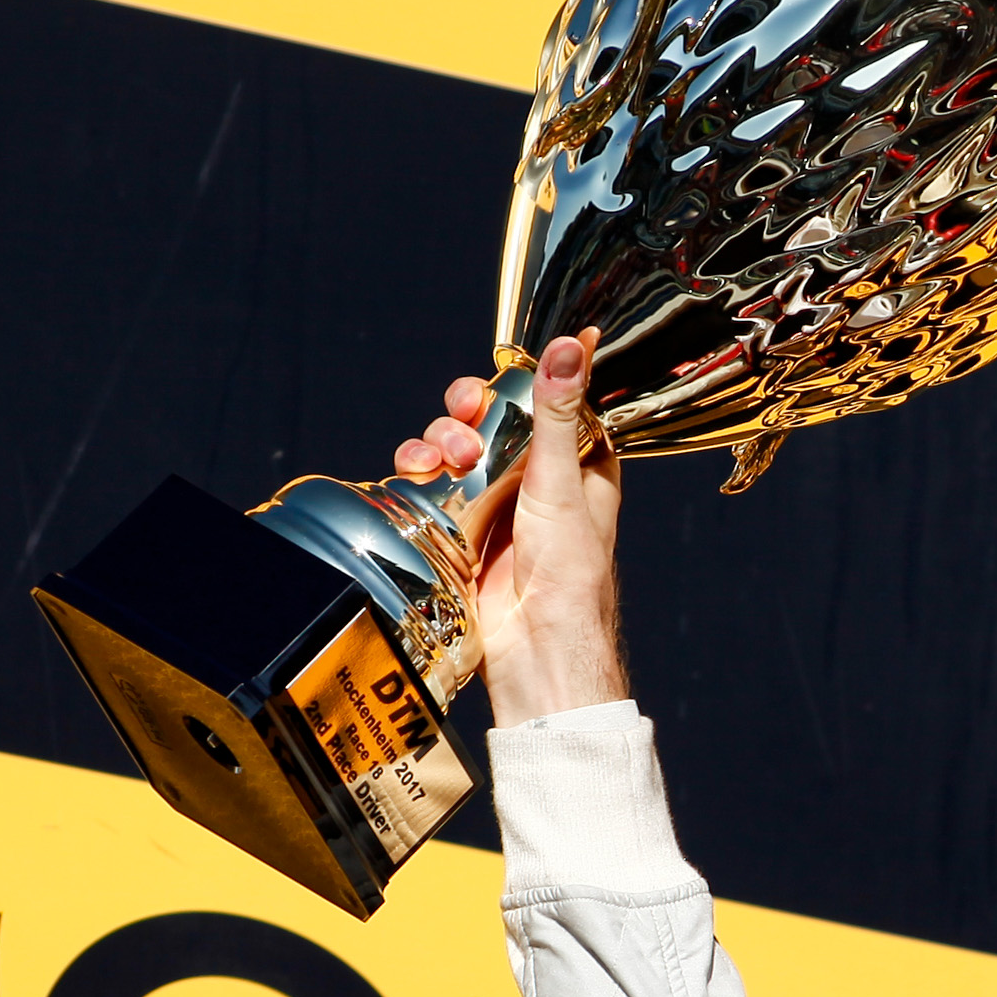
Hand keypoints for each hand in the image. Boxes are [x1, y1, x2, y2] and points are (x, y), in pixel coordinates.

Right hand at [395, 330, 628, 725]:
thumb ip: (557, 413)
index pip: (549, 401)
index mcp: (580, 464)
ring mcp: (499, 503)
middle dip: (470, 410)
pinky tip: (416, 470)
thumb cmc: (567, 574)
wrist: (535, 648)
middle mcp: (540, 480)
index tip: (502, 369)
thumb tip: (569, 347)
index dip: (521, 381)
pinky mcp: (464, 526)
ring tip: (443, 454)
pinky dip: (421, 470)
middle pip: (495, 418)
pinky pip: (436, 482)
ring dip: (442, 438)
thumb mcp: (561, 482)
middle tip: (463, 415)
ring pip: (460, 446)